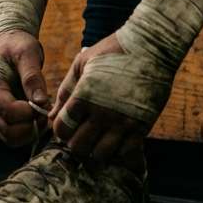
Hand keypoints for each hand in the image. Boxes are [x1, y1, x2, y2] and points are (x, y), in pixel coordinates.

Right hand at [0, 30, 49, 148]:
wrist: (8, 43)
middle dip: (31, 125)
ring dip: (32, 131)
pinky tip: (40, 114)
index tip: (44, 102)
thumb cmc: (16, 45)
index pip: (8, 112)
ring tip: (44, 112)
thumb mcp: (26, 53)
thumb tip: (41, 102)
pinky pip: (16, 135)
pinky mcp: (3, 118)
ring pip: (12, 139)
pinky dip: (30, 130)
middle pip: (9, 132)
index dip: (29, 112)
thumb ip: (32, 77)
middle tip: (46, 111)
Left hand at [48, 33, 146, 164]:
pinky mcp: (141, 126)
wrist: (151, 47)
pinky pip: (125, 153)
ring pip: (101, 154)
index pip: (62, 129)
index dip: (62, 130)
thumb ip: (65, 89)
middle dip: (77, 142)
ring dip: (97, 149)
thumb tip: (51, 115)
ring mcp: (122, 122)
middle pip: (79, 147)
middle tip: (83, 133)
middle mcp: (102, 112)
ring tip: (100, 137)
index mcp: (84, 95)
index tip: (68, 125)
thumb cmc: (113, 51)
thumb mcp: (83, 62)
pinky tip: (118, 138)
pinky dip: (118, 150)